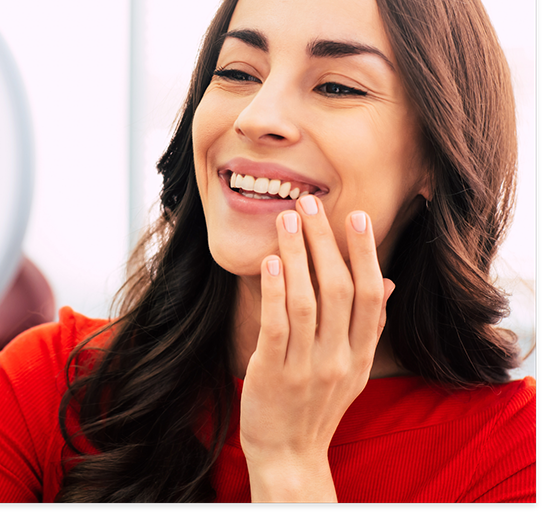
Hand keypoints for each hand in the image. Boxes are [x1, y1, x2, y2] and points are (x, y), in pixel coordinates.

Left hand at [239, 195, 394, 501]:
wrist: (290, 455)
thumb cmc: (319, 403)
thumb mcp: (353, 369)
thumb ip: (369, 326)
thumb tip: (386, 283)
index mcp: (360, 354)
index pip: (369, 295)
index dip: (364, 253)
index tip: (355, 216)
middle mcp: (339, 359)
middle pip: (338, 290)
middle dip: (325, 242)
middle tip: (310, 204)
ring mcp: (306, 368)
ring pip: (307, 302)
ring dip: (298, 256)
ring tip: (287, 220)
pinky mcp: (273, 374)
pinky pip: (277, 327)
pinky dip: (275, 291)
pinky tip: (271, 261)